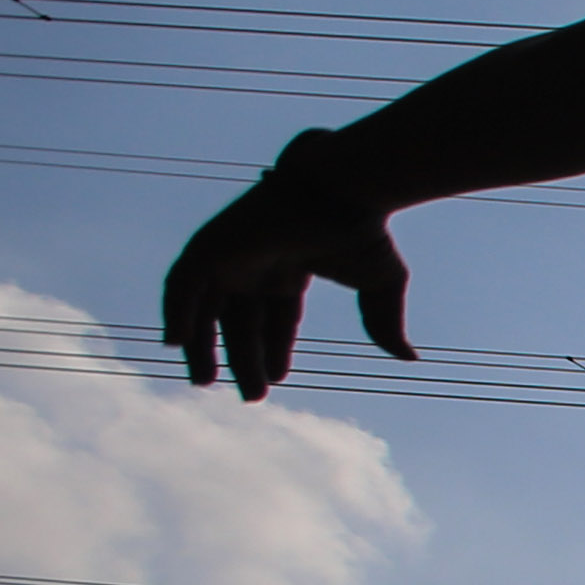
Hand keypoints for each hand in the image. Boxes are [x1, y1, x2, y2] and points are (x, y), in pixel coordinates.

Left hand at [163, 136, 415, 398]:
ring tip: (203, 382)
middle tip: (249, 396)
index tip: (274, 381)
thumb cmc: (364, 228)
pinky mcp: (212, 243)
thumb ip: (384, 322)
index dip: (273, 348)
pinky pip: (182, 283)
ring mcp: (231, 251)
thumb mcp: (381, 285)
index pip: (274, 315)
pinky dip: (175, 311)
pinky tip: (176, 344)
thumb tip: (409, 358)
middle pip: (239, 318)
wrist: (344, 188)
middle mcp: (258, 260)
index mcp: (291, 265)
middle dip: (242, 357)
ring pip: (205, 305)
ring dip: (202, 344)